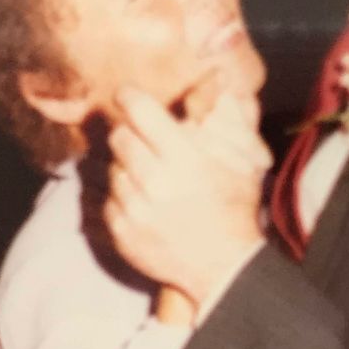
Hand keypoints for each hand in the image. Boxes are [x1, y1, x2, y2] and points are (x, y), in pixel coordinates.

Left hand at [105, 87, 269, 303]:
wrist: (224, 266)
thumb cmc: (234, 208)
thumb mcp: (241, 160)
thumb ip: (224, 120)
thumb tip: (212, 82)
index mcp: (184, 158)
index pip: (140, 111)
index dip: (131, 97)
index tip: (128, 95)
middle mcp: (154, 181)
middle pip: (119, 137)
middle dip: (130, 133)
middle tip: (143, 138)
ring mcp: (134, 208)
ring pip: (112, 168)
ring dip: (127, 167)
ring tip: (149, 177)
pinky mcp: (121, 231)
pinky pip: (108, 200)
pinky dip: (122, 197)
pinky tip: (144, 202)